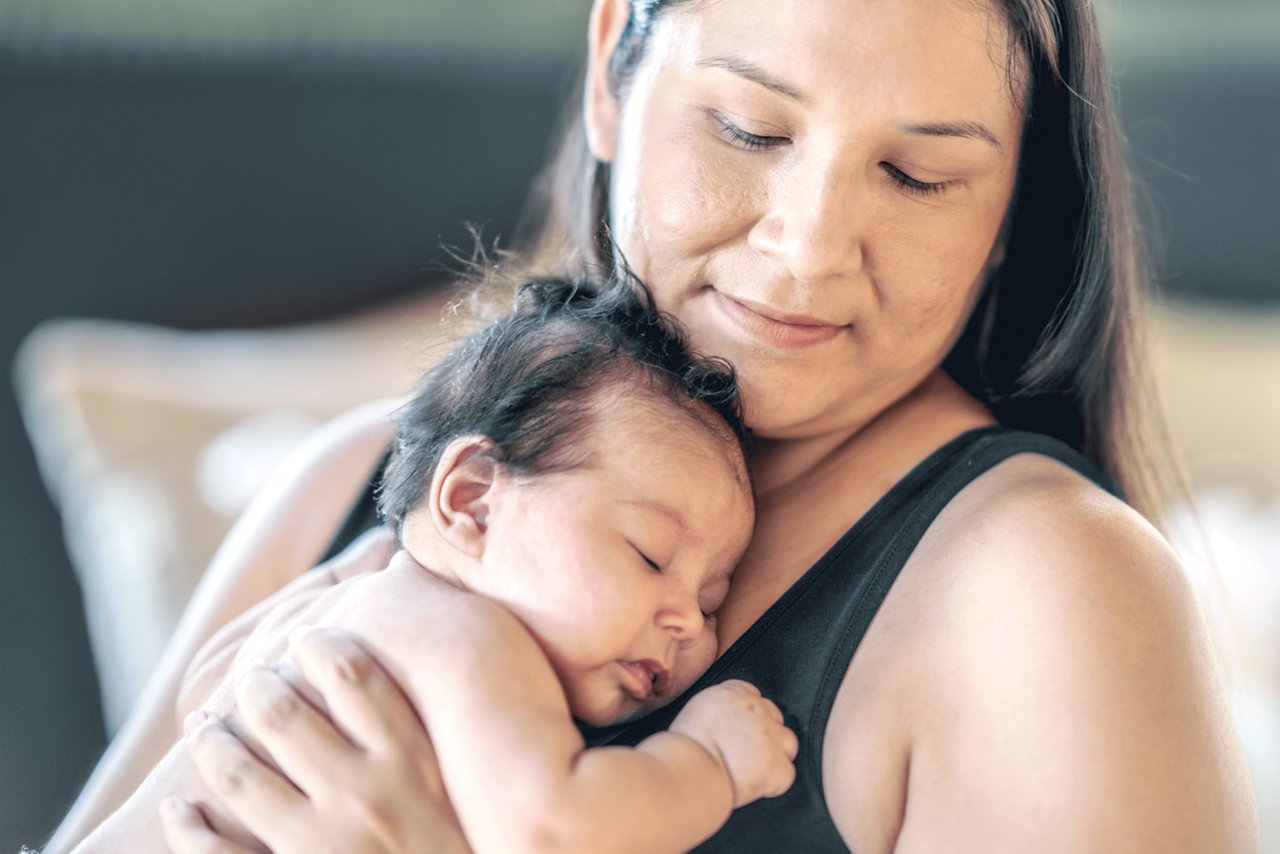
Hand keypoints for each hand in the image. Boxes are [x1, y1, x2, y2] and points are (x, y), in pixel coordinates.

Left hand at [165, 627, 470, 853]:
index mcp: (416, 763)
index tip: (304, 638)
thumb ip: (461, 717)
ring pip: (241, 774)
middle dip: (254, 685)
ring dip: (212, 742)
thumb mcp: (483, 782)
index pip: (353, 675)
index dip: (319, 645)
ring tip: (204, 726)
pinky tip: (181, 809)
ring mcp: (324, 846)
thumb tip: (448, 606)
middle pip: (285, 714)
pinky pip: (218, 853)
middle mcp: (368, 799)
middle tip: (248, 677)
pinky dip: (190, 827)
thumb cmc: (480, 846)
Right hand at [670, 680, 797, 806]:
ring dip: (776, 755)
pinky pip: (786, 774)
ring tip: (753, 770)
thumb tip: (724, 723)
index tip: (742, 730)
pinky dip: (774, 783)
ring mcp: (770, 736)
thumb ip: (717, 711)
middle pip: (774, 716)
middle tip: (746, 753)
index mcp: (732, 694)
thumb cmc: (683, 748)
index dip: (749, 716)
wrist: (690, 770)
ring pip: (787, 742)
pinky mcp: (778, 764)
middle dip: (764, 734)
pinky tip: (755, 786)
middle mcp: (755, 709)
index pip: (752, 695)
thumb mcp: (695, 712)